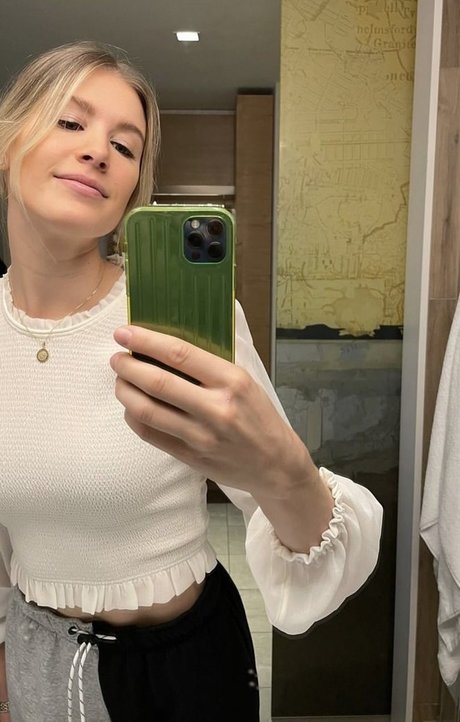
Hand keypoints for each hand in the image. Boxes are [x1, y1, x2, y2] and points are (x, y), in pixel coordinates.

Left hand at [110, 325, 312, 498]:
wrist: (276, 464)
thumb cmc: (259, 417)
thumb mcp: (244, 382)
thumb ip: (209, 367)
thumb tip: (163, 347)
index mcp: (232, 381)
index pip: (180, 354)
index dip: (146, 341)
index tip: (124, 333)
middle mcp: (216, 408)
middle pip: (157, 382)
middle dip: (128, 366)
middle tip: (117, 358)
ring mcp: (201, 436)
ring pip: (147, 410)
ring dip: (125, 391)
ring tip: (120, 380)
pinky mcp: (191, 457)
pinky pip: (150, 434)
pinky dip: (133, 417)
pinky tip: (131, 406)